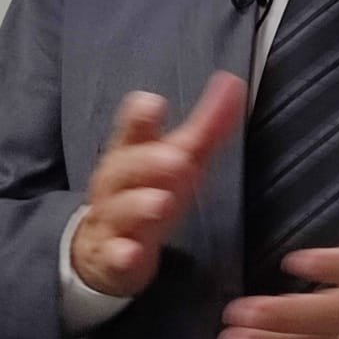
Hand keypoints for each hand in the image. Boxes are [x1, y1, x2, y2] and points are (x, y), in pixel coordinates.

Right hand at [71, 72, 245, 297]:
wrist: (103, 248)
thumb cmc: (147, 189)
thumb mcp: (178, 156)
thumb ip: (207, 124)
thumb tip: (234, 82)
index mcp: (131, 154)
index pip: (133, 132)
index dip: (139, 118)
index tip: (152, 103)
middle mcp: (116, 184)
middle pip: (125, 169)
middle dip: (148, 162)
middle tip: (177, 160)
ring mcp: (112, 221)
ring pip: (120, 211)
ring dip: (138, 206)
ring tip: (160, 202)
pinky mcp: (113, 257)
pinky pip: (114, 256)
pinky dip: (122, 255)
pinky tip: (131, 253)